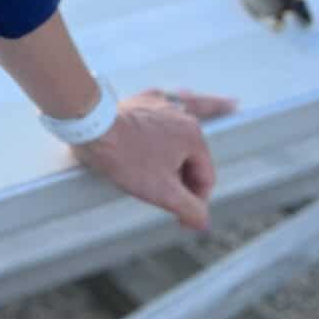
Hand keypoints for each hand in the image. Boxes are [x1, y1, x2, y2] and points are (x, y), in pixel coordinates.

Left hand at [69, 86, 239, 231]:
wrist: (90, 126)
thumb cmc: (125, 158)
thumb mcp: (162, 192)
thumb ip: (190, 209)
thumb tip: (203, 222)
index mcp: (193, 136)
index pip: (205, 176)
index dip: (195, 200)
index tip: (181, 215)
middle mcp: (181, 114)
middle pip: (194, 152)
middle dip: (191, 173)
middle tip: (185, 193)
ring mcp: (159, 103)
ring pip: (187, 114)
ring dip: (206, 112)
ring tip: (228, 105)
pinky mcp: (140, 98)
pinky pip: (166, 100)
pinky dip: (177, 100)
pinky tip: (182, 97)